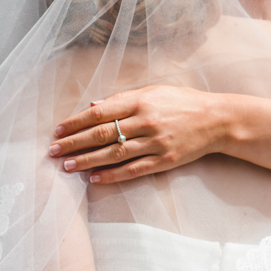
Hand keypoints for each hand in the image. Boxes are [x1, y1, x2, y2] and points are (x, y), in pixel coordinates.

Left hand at [49, 86, 226, 184]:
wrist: (217, 120)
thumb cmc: (182, 102)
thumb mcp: (154, 91)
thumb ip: (123, 99)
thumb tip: (93, 106)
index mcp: (141, 100)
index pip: (100, 113)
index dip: (76, 122)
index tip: (58, 130)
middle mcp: (146, 121)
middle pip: (102, 134)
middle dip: (74, 144)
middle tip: (53, 152)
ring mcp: (155, 143)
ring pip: (114, 154)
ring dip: (87, 161)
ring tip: (67, 167)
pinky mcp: (164, 161)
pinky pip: (133, 170)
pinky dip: (112, 175)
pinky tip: (94, 179)